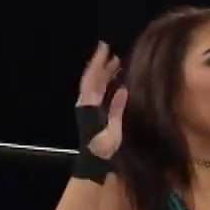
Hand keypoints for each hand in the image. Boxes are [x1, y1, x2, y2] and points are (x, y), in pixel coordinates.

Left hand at [77, 42, 127, 158]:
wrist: (93, 161)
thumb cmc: (103, 146)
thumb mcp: (112, 128)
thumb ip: (116, 109)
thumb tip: (122, 88)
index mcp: (90, 103)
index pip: (93, 78)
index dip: (98, 62)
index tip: (105, 48)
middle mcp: (87, 102)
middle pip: (93, 79)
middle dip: (102, 65)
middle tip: (113, 54)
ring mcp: (89, 107)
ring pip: (95, 85)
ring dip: (105, 74)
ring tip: (116, 64)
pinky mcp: (93, 112)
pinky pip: (99, 93)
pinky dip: (106, 84)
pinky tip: (116, 83)